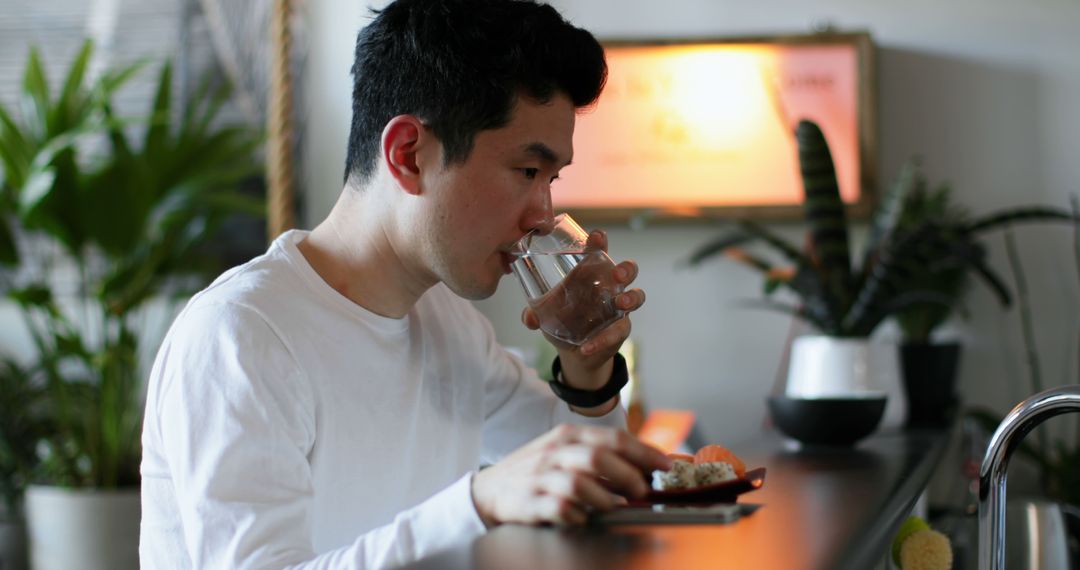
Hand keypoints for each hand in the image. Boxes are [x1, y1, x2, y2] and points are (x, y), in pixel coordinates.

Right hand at [471, 424, 671, 526]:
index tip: (666, 465)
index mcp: (568, 436)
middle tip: (642, 491)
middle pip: (598, 457)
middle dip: (627, 475)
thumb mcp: (564, 452)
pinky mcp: (528, 501)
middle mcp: (554, 452)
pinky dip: (576, 514)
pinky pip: (558, 508)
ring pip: (579, 483)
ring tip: (615, 507)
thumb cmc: (537, 471)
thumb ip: (599, 455)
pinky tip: (582, 517)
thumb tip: (644, 467)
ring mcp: (540, 476)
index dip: (643, 452)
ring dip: (604, 498)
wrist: (489, 489)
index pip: (613, 438)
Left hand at [521, 230, 645, 389]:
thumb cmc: (564, 318)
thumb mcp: (546, 314)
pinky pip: (618, 331)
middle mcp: (609, 286)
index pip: (598, 252)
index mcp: (590, 274)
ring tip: (621, 304)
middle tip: (618, 274)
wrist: (574, 351)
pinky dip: (602, 340)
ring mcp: (618, 307)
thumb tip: (530, 318)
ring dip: (631, 298)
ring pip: (637, 296)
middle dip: (626, 269)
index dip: (600, 242)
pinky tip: (587, 347)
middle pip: (628, 270)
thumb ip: (534, 313)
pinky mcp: (620, 328)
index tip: (597, 236)